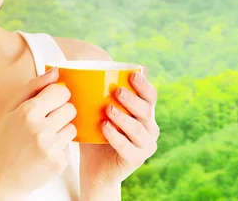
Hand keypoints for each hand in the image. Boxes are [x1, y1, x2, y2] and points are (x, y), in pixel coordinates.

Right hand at [0, 67, 76, 197]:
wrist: (1, 177)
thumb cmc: (6, 140)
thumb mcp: (12, 108)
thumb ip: (34, 86)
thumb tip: (56, 71)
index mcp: (28, 112)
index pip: (61, 91)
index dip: (57, 95)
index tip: (50, 101)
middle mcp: (41, 129)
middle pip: (70, 108)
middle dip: (61, 112)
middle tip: (47, 120)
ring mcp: (51, 147)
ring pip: (73, 127)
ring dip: (62, 130)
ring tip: (45, 137)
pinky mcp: (59, 162)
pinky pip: (70, 146)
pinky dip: (60, 147)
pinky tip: (45, 151)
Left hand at [79, 66, 159, 192]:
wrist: (94, 168)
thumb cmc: (95, 134)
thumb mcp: (96, 111)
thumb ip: (97, 93)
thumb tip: (87, 68)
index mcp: (144, 112)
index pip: (151, 96)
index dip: (144, 85)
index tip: (132, 75)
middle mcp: (149, 127)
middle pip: (146, 110)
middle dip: (133, 99)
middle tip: (117, 92)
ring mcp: (145, 145)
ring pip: (139, 129)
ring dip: (124, 118)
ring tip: (108, 110)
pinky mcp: (136, 160)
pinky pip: (128, 148)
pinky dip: (116, 137)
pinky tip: (105, 128)